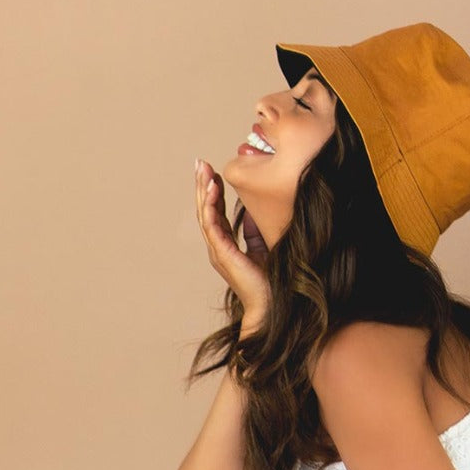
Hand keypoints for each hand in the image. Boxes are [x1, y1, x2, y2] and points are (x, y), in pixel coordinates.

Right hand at [195, 158, 270, 318]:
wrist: (270, 306)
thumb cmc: (268, 282)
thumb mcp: (263, 248)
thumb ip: (255, 231)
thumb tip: (254, 211)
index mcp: (227, 245)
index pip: (216, 212)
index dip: (213, 191)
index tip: (212, 171)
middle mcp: (219, 247)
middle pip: (206, 210)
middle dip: (203, 185)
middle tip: (200, 163)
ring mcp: (219, 251)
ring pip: (206, 215)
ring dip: (204, 191)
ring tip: (203, 170)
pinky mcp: (223, 256)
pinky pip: (213, 227)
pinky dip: (211, 207)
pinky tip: (212, 191)